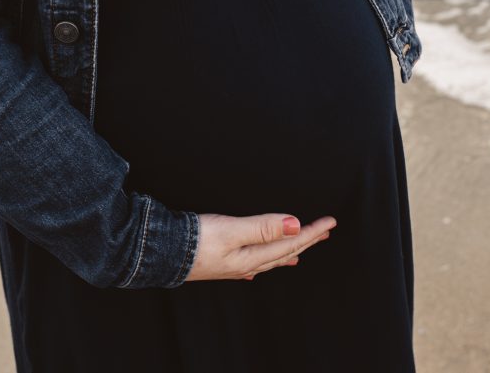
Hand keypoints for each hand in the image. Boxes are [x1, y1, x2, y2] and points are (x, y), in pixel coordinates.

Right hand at [184, 212, 337, 281]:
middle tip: (325, 231)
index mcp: (252, 257)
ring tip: (301, 250)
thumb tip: (295, 224)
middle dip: (306, 240)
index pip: (290, 242)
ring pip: (269, 259)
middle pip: (284, 251)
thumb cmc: (193, 241)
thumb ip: (263, 227)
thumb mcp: (231, 231)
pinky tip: (258, 267)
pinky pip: (251, 263)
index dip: (311, 231)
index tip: (330, 222)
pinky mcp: (220, 262)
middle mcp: (246, 264)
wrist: (159, 253)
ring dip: (288, 251)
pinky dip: (262, 261)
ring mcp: (233, 265)